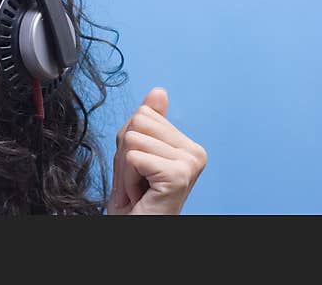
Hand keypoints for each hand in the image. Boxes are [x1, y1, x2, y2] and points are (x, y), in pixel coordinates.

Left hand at [107, 87, 206, 214]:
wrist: (135, 228)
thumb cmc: (136, 202)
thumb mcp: (134, 154)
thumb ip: (147, 124)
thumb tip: (159, 92)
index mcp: (188, 145)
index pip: (143, 113)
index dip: (129, 142)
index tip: (140, 169)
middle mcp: (196, 152)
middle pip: (138, 120)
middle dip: (126, 153)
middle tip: (138, 180)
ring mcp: (190, 163)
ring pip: (133, 138)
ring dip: (126, 169)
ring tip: (140, 188)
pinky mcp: (179, 175)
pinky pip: (133, 157)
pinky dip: (127, 179)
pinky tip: (141, 195)